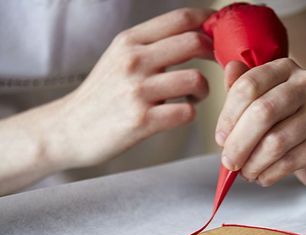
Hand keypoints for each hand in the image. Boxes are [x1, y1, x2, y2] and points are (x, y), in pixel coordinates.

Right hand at [46, 8, 213, 168]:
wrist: (69, 129)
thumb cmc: (102, 94)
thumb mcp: (119, 57)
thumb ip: (152, 45)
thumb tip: (194, 33)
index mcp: (130, 41)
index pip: (180, 19)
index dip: (209, 22)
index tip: (221, 30)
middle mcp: (133, 61)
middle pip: (195, 43)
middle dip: (214, 54)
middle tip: (215, 65)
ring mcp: (137, 92)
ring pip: (196, 79)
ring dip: (204, 89)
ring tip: (194, 95)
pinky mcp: (142, 121)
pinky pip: (187, 112)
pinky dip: (190, 112)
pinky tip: (180, 112)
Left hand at [216, 59, 305, 190]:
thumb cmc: (286, 122)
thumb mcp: (261, 101)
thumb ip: (242, 88)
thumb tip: (228, 70)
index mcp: (286, 68)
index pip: (249, 85)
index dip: (228, 116)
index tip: (220, 138)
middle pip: (262, 112)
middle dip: (238, 143)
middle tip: (229, 162)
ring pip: (275, 141)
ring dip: (253, 163)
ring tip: (246, 172)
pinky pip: (290, 161)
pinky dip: (269, 174)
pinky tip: (263, 177)